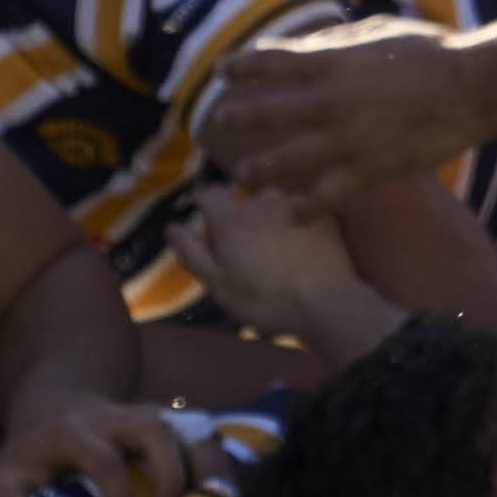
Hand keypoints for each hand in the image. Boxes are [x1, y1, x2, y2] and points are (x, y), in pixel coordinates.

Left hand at [0, 394, 201, 496]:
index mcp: (75, 432)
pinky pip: (200, 433)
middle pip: (155, 430)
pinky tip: (226, 494)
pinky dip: (217, 460)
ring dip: (205, 463)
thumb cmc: (33, 452)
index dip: (116, 496)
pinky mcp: (167, 420)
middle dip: (170, 472)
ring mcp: (147, 415)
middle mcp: (116, 417)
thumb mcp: (4, 472)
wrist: (55, 402)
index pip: (103, 459)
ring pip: (185, 426)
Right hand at [160, 179, 373, 339]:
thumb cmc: (262, 298)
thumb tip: (172, 227)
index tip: (211, 237)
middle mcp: (262, 200)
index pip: (209, 193)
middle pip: (243, 199)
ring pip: (275, 203)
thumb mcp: (216, 283)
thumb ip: (191, 252)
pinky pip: (303, 212)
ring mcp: (297, 205)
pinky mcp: (325, 215)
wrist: (324, 304)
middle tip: (245, 253)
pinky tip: (302, 250)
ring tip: (276, 251)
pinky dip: (298, 224)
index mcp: (231, 216)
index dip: (205, 212)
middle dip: (239, 217)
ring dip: (270, 219)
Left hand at [196, 12, 492, 201]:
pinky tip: (292, 215)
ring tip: (244, 179)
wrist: (473, 88)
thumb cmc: (429, 52)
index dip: (240, 66)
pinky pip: (327, 194)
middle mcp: (329, 102)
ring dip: (260, 171)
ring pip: (286, 161)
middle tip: (220, 123)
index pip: (269, 62)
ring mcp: (347, 139)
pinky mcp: (369, 169)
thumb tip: (299, 46)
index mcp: (331, 62)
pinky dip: (306, 207)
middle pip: (266, 113)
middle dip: (238, 118)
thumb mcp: (376, 33)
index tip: (223, 72)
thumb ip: (334, 42)